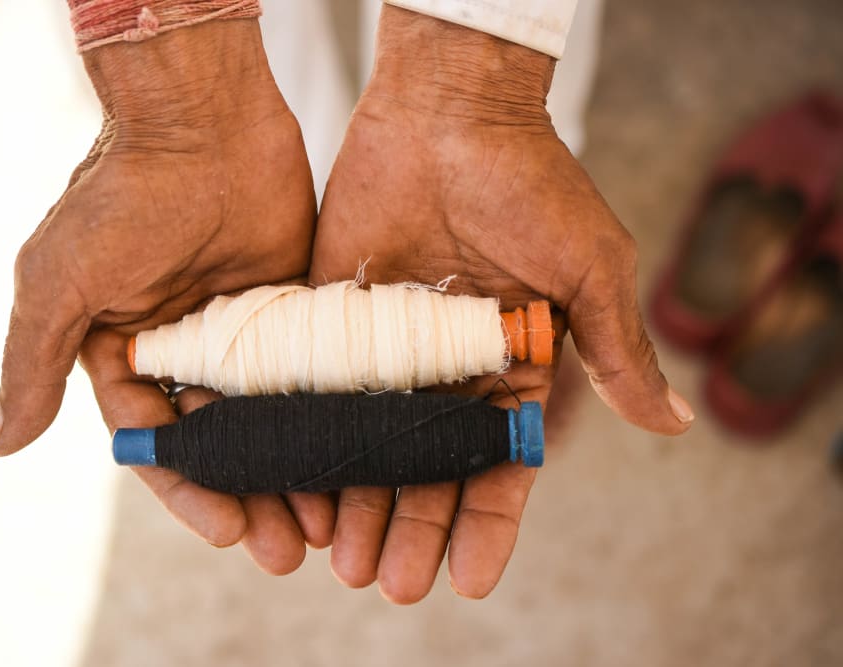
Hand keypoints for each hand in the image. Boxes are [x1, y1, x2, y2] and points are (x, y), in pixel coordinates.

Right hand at [0, 21, 334, 573]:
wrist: (202, 116)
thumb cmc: (123, 196)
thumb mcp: (62, 283)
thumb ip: (33, 364)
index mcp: (124, 350)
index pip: (157, 440)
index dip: (191, 491)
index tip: (230, 532)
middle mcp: (182, 347)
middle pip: (222, 440)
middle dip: (252, 494)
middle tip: (291, 550)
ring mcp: (241, 328)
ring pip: (271, 416)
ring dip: (295, 467)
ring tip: (329, 522)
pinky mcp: (291, 305)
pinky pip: (311, 373)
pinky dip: (327, 415)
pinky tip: (355, 453)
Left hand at [311, 6, 693, 602]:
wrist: (447, 110)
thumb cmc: (530, 182)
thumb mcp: (587, 267)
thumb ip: (614, 348)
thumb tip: (674, 424)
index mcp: (512, 368)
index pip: (501, 466)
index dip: (488, 526)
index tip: (470, 581)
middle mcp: (448, 371)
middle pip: (427, 470)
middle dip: (411, 528)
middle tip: (389, 584)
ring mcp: (389, 350)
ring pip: (369, 445)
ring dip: (357, 503)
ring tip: (341, 560)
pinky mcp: (337, 321)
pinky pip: (320, 395)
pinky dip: (310, 442)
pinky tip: (298, 489)